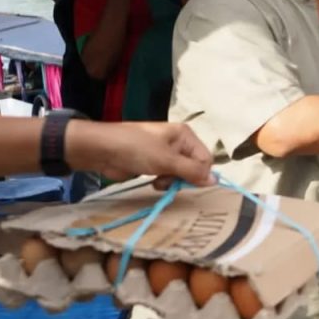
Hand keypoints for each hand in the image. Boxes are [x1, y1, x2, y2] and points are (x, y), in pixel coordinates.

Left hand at [67, 120, 215, 187]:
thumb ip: (192, 171)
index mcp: (185, 135)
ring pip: (181, 173)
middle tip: (166, 180)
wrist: (101, 150)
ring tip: (157, 181)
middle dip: (183, 177)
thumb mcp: (167, 160)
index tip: (184, 182)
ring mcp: (165, 153)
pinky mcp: (154, 163)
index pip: (205, 158)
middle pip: (194, 166)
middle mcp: (178, 142)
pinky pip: (168, 175)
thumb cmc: (136, 149)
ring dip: (171, 181)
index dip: (198, 173)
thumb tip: (216, 180)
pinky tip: (152, 181)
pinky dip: (163, 181)